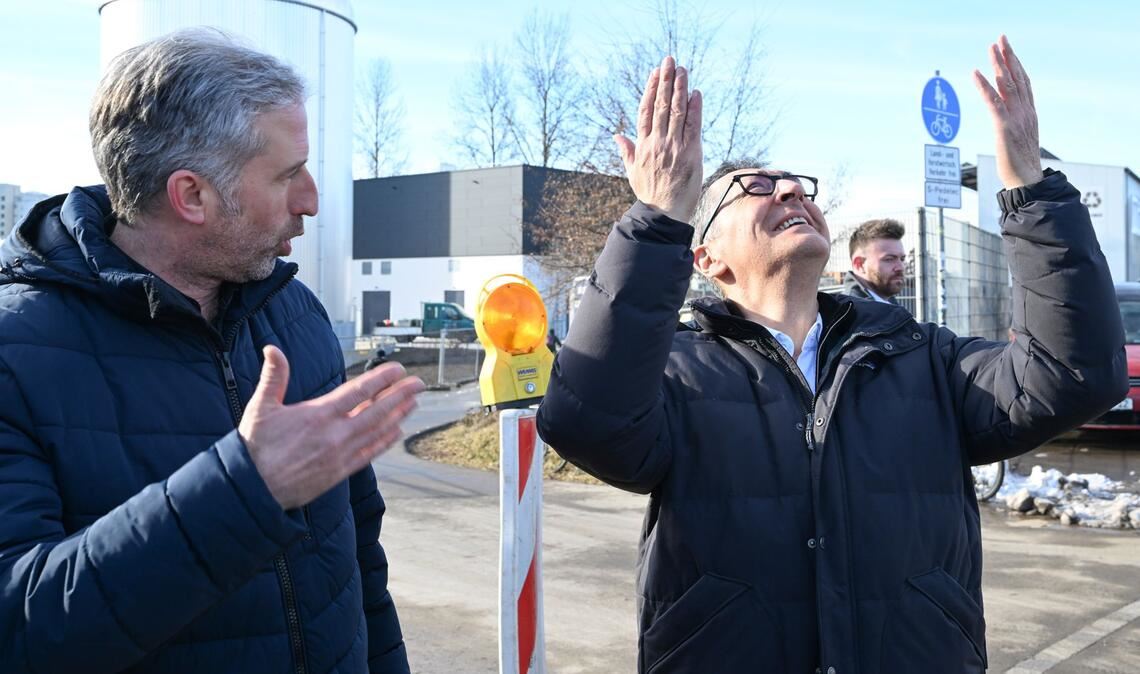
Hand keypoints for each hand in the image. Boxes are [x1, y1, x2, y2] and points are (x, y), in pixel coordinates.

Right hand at [239, 345, 424, 509]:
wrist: (253, 490)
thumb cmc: (255, 448)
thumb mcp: (261, 408)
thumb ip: (273, 377)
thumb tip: (271, 349)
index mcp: (318, 415)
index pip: (358, 391)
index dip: (382, 379)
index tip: (398, 369)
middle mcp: (335, 434)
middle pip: (376, 410)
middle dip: (400, 394)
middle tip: (419, 383)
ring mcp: (340, 454)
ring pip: (377, 431)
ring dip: (398, 415)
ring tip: (414, 402)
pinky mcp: (340, 472)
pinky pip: (370, 453)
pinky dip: (386, 441)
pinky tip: (397, 431)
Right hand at [614, 55, 702, 222]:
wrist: (664, 213)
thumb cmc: (649, 193)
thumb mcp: (633, 172)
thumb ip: (627, 151)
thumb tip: (617, 135)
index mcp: (643, 145)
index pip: (646, 111)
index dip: (651, 90)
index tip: (655, 73)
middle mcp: (657, 143)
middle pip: (661, 105)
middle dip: (666, 81)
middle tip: (670, 61)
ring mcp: (674, 147)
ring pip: (677, 111)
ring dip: (680, 88)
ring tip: (683, 70)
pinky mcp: (690, 154)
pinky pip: (693, 126)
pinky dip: (694, 109)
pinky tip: (695, 93)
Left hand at [973, 35, 1042, 188]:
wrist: (1027, 181)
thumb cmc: (1020, 163)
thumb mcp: (1021, 137)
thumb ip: (1017, 123)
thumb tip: (1009, 116)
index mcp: (1030, 113)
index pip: (1024, 83)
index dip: (1016, 64)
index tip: (1009, 49)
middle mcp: (1025, 112)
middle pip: (1016, 78)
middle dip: (1008, 57)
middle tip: (1001, 39)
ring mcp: (1016, 118)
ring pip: (1007, 85)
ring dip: (998, 65)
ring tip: (992, 48)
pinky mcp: (1004, 127)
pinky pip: (993, 102)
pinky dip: (984, 86)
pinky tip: (976, 73)